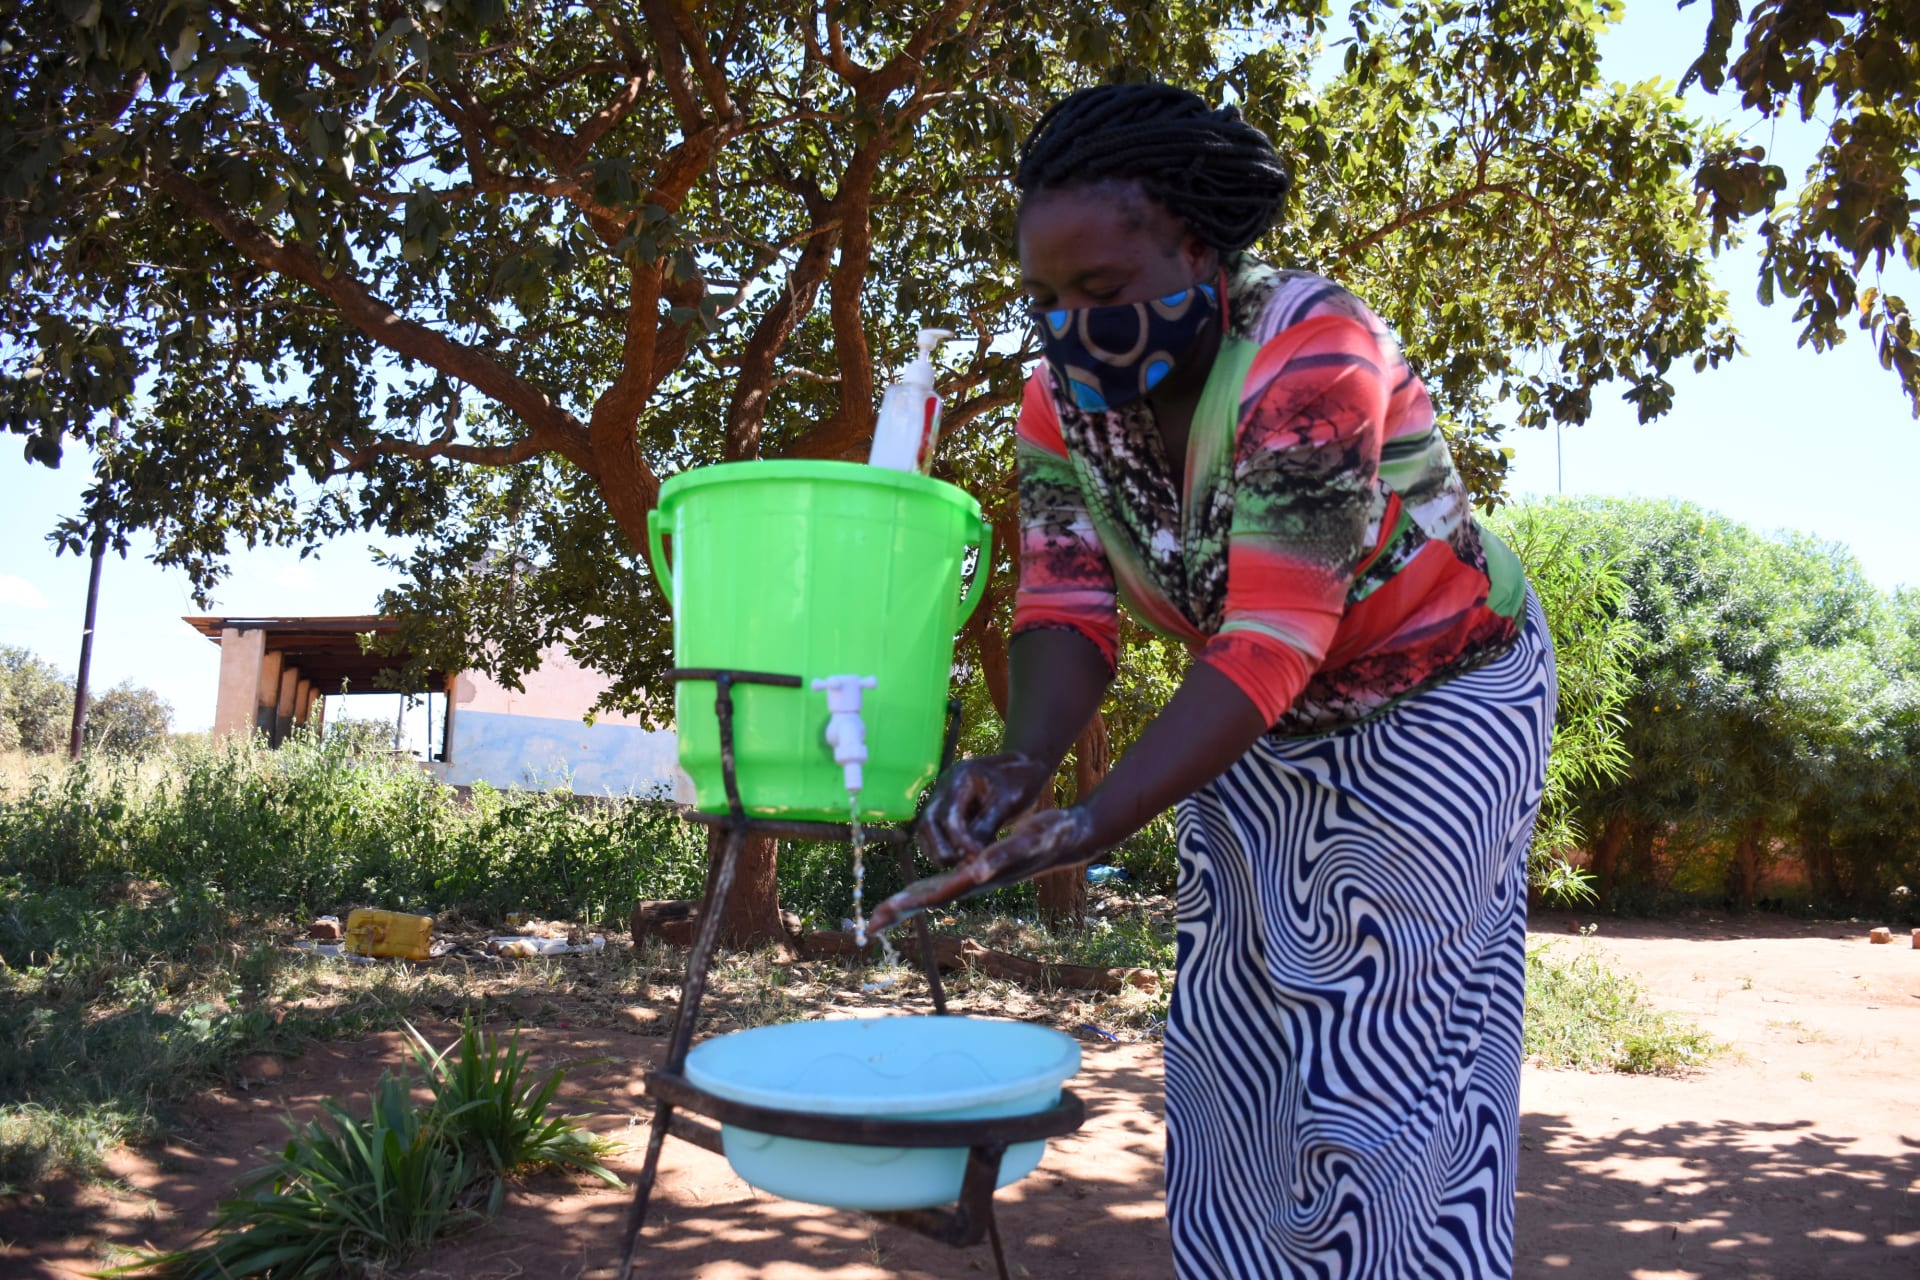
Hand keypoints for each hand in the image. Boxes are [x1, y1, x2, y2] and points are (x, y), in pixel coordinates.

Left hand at [869, 806, 1097, 933]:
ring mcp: (975, 879)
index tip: (884, 914)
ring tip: (882, 915)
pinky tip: (912, 896)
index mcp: (978, 878)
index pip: (936, 894)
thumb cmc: (1049, 835)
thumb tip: (974, 871)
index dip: (909, 903)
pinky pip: (944, 884)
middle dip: (899, 912)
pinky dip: (923, 892)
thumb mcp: (1026, 841)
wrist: (1066, 838)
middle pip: (929, 900)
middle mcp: (973, 883)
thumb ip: (1001, 856)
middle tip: (869, 928)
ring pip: (933, 894)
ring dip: (907, 905)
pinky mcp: (977, 870)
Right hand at [917, 752, 1053, 866]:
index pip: (949, 814)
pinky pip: (935, 833)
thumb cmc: (1020, 781)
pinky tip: (961, 860)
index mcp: (960, 778)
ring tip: (962, 865)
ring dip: (939, 851)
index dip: (960, 840)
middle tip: (962, 866)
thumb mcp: (1008, 801)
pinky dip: (944, 847)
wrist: (1024, 768)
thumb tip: (971, 854)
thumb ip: (987, 824)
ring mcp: (942, 798)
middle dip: (941, 848)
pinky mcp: (946, 810)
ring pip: (927, 830)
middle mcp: (945, 787)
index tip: (976, 857)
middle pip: (928, 822)